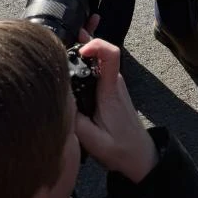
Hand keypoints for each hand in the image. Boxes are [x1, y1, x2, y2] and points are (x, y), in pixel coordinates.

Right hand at [73, 38, 158, 183]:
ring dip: (83, 52)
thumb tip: (59, 100)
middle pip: (101, 51)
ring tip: (62, 51)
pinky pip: (98, 69)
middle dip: (82, 43)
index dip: (96, 44)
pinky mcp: (111, 89)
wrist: (139, 155)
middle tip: (60, 45)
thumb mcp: (93, 141)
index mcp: (110, 90)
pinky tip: (73, 63)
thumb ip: (75, 121)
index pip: (111, 54)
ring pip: (98, 59)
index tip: (79, 50)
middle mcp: (113, 81)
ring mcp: (113, 84)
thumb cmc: (119, 149)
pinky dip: (86, 63)